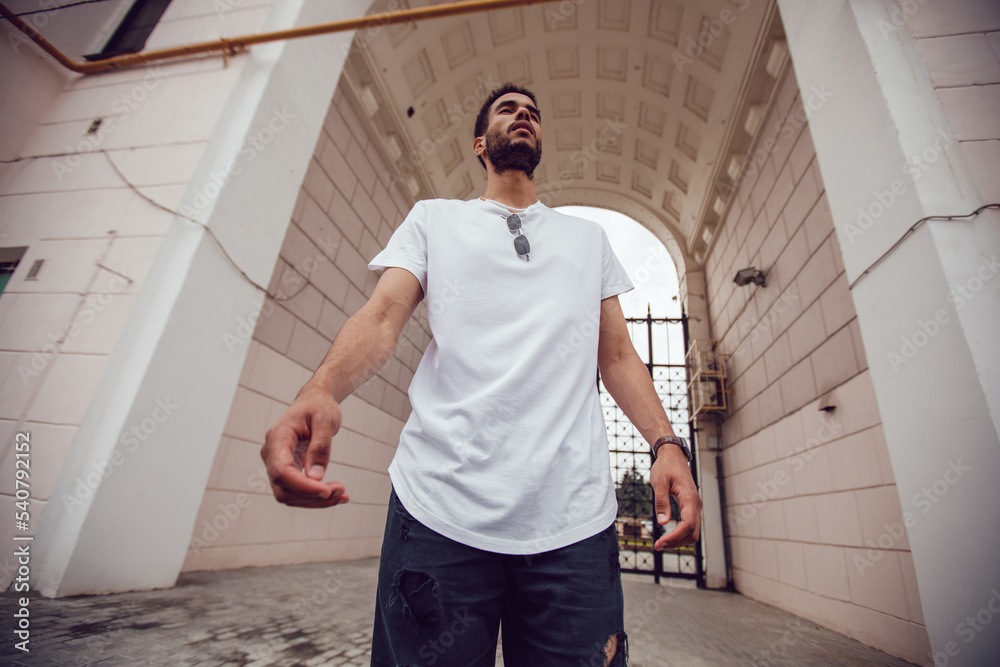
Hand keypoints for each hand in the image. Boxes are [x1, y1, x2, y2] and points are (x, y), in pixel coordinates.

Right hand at [260, 384, 349, 507]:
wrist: (314, 402)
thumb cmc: (318, 406)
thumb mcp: (325, 419)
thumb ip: (320, 446)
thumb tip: (315, 477)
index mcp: (277, 438)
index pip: (281, 471)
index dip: (302, 486)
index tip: (326, 490)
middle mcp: (272, 453)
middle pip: (284, 488)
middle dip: (312, 496)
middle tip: (342, 492)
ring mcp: (277, 463)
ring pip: (289, 494)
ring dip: (315, 500)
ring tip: (343, 495)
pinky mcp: (287, 470)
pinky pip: (297, 490)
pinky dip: (315, 496)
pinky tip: (336, 494)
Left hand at [650, 446, 701, 549]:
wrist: (673, 456)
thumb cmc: (666, 467)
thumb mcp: (659, 482)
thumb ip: (661, 501)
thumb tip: (663, 522)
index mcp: (690, 498)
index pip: (687, 525)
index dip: (675, 537)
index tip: (660, 542)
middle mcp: (696, 504)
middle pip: (692, 533)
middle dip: (676, 542)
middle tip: (658, 546)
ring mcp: (695, 507)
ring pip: (693, 532)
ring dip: (679, 541)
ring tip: (661, 544)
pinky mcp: (691, 508)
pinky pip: (690, 526)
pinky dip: (680, 535)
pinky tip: (668, 537)